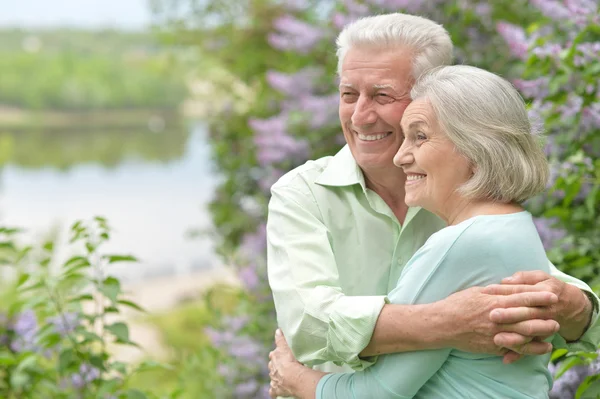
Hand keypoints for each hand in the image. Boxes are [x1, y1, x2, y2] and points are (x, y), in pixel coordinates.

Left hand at [268, 329, 301, 397]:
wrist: (292, 377)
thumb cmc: (291, 360)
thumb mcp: (286, 346)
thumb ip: (281, 339)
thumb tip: (277, 330)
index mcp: (274, 357)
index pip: (274, 354)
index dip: (277, 355)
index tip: (281, 355)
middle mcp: (271, 368)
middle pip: (272, 366)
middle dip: (276, 366)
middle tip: (284, 366)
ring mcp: (273, 379)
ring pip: (273, 377)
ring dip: (276, 377)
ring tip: (283, 377)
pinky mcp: (276, 389)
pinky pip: (273, 391)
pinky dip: (274, 391)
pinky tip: (277, 391)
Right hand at [439, 286, 558, 357]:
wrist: (442, 324)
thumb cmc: (456, 305)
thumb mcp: (476, 292)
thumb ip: (494, 291)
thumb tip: (509, 287)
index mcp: (493, 301)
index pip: (521, 298)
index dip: (538, 296)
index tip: (552, 294)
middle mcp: (497, 318)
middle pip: (526, 316)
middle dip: (544, 314)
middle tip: (557, 313)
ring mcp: (495, 333)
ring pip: (524, 333)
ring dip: (541, 331)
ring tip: (553, 328)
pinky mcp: (493, 346)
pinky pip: (516, 348)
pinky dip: (531, 348)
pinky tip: (542, 346)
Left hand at [484, 270, 591, 350]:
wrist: (570, 306)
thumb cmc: (547, 287)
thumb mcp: (540, 277)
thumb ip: (524, 277)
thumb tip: (506, 280)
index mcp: (543, 292)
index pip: (521, 292)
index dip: (504, 291)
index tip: (487, 291)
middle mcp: (544, 310)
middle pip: (525, 313)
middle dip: (509, 315)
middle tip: (491, 316)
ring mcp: (544, 325)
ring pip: (528, 332)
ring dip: (513, 337)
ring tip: (496, 339)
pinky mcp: (541, 337)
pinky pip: (531, 348)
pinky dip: (519, 354)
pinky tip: (505, 359)